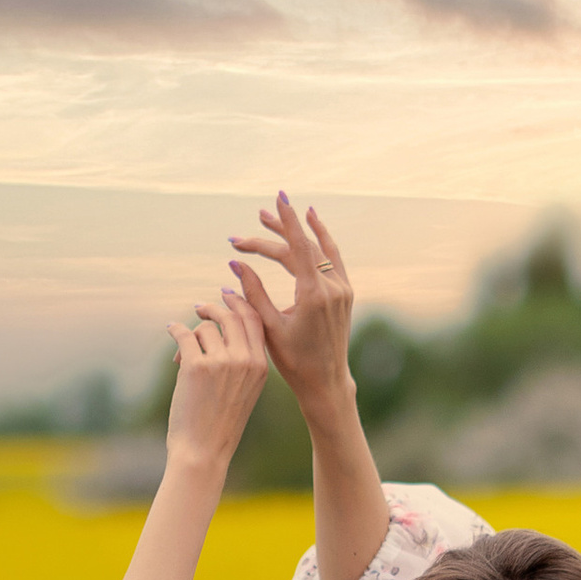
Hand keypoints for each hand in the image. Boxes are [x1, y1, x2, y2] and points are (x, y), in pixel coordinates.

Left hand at [161, 288, 268, 478]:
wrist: (203, 451)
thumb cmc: (220, 423)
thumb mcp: (244, 391)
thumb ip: (242, 360)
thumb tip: (222, 326)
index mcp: (261, 366)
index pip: (254, 321)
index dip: (239, 303)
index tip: (226, 296)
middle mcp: (245, 361)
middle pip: (230, 316)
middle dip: (214, 307)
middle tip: (200, 308)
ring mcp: (221, 362)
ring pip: (205, 327)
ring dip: (191, 335)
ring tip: (182, 355)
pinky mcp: (196, 366)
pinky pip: (183, 334)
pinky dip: (175, 330)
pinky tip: (170, 330)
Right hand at [228, 192, 354, 408]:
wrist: (326, 381)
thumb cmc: (294, 361)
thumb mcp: (268, 327)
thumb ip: (252, 293)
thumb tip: (235, 263)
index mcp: (313, 295)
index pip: (298, 247)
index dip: (287, 221)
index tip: (279, 198)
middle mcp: (332, 287)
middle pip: (302, 247)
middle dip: (276, 232)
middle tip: (255, 219)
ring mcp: (342, 289)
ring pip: (317, 249)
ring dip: (295, 232)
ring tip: (270, 219)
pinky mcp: (345, 293)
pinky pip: (332, 257)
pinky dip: (320, 239)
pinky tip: (311, 222)